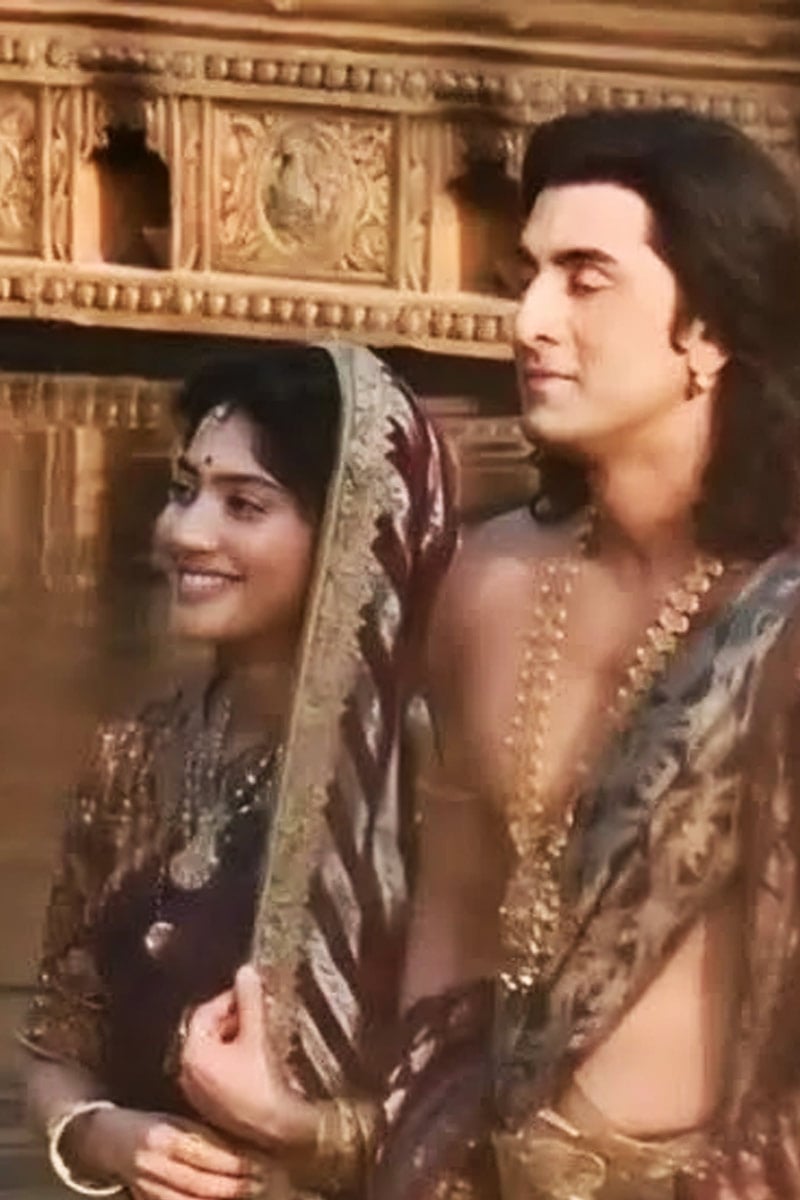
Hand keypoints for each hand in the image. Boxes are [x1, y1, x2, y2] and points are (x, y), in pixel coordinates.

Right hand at [68, 1104, 262, 1199]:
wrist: (105, 1138)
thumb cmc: (150, 1122)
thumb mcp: (176, 1118)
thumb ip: (205, 1130)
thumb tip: (247, 1137)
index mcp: (164, 1134)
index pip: (207, 1151)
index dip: (237, 1159)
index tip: (263, 1159)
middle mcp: (154, 1161)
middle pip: (203, 1180)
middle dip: (237, 1183)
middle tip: (266, 1180)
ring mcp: (147, 1184)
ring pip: (193, 1198)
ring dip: (226, 1197)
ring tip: (252, 1191)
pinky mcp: (145, 1199)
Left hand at [179, 963, 317, 1152]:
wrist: (277, 1128)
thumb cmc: (263, 1081)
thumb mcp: (257, 1035)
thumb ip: (249, 1001)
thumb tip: (245, 972)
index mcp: (193, 1054)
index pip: (205, 1013)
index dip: (229, 998)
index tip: (252, 992)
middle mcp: (188, 1074)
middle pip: (208, 1032)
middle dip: (234, 1018)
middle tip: (259, 1011)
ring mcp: (199, 1092)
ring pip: (215, 1052)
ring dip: (236, 1038)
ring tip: (261, 1032)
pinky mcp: (212, 1106)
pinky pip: (219, 1071)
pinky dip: (235, 1059)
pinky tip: (257, 1058)